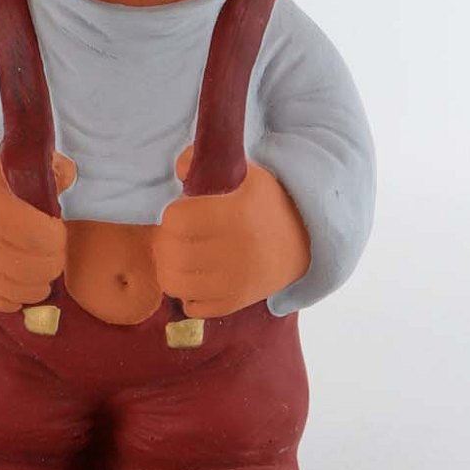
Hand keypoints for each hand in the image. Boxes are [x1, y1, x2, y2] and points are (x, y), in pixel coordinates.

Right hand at [0, 151, 76, 312]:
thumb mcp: (4, 163)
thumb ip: (43, 169)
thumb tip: (71, 175)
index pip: (45, 238)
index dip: (58, 235)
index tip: (55, 226)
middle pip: (37, 268)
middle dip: (54, 260)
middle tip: (53, 249)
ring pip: (21, 291)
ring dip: (40, 283)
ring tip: (43, 269)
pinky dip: (17, 299)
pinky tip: (23, 286)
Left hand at [153, 146, 310, 318]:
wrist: (303, 240)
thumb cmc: (265, 203)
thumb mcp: (244, 173)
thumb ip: (207, 162)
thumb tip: (180, 169)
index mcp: (236, 215)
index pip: (177, 219)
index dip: (172, 214)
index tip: (181, 211)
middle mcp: (236, 251)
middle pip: (171, 252)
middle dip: (165, 240)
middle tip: (174, 234)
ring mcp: (236, 281)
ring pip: (175, 283)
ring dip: (168, 267)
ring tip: (177, 255)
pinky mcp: (237, 302)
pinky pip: (192, 307)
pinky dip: (186, 294)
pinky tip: (195, 278)